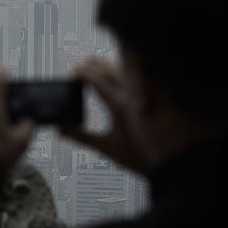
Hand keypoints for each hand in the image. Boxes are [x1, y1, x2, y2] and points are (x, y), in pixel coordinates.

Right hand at [60, 56, 151, 174]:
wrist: (167, 163)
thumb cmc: (137, 156)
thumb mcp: (106, 147)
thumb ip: (81, 137)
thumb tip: (60, 130)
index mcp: (118, 105)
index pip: (98, 81)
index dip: (83, 74)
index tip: (72, 71)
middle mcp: (132, 96)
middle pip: (110, 71)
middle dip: (94, 65)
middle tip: (81, 64)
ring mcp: (143, 96)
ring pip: (125, 72)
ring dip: (109, 66)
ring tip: (97, 64)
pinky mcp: (153, 99)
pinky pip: (136, 79)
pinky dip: (123, 73)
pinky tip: (119, 75)